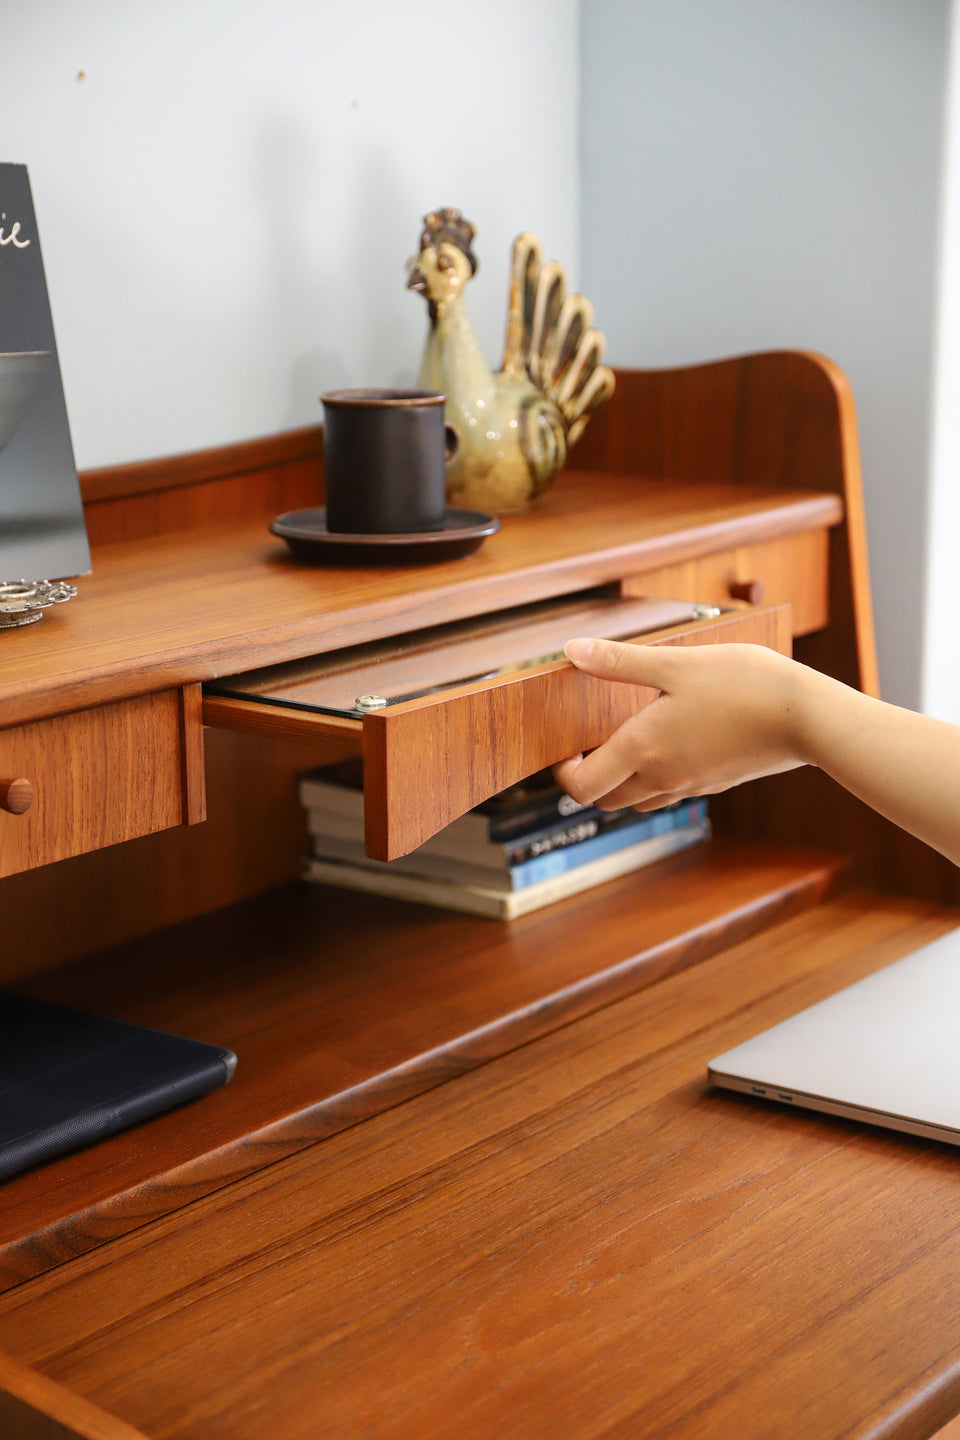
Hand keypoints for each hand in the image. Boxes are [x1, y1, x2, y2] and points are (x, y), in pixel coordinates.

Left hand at [553, 638, 807, 810]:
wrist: (807, 718)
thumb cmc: (744, 685)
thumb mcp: (674, 663)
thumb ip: (619, 662)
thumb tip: (573, 652)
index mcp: (643, 749)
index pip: (582, 787)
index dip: (562, 773)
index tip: (564, 749)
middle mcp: (662, 777)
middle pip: (605, 800)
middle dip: (587, 779)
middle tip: (586, 747)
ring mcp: (691, 785)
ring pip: (638, 800)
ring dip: (620, 782)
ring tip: (624, 744)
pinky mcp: (715, 783)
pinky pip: (670, 793)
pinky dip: (654, 779)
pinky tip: (667, 744)